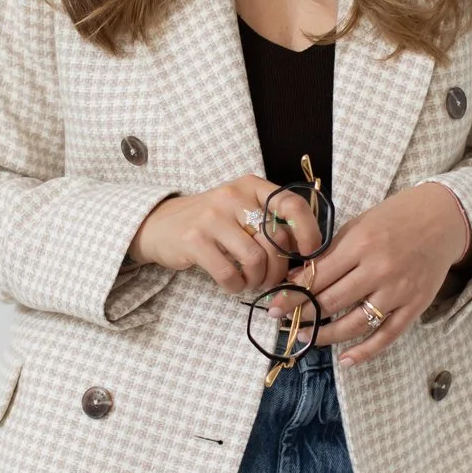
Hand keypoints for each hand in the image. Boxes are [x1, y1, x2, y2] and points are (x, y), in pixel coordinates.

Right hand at [128, 175, 316, 296]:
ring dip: (258, 280)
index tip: (310, 253)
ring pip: (255, 259)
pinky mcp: (195, 241)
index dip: (309, 231)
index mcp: (251, 186)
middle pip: (275, 240)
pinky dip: (236, 286)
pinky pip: (229, 273)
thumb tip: (305, 253)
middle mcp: (233, 196)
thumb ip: (269, 222)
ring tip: (250, 281)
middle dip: (279, 269)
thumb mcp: (241, 209)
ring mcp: (212, 218)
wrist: (161, 224)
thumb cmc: (210, 222)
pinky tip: (232, 283)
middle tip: (270, 279)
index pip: (291, 204)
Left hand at [272, 181, 471, 367]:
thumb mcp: (359, 225)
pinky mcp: (415, 306)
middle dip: (303, 316)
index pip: (318, 278)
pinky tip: (346, 359)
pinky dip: (365, 351)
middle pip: (332, 302)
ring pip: (355, 324)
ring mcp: (398, 291)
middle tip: (284, 323)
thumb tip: (297, 279)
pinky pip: (386, 336)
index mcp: (361, 244)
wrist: (443, 219)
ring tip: (306, 339)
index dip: (293, 295)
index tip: (275, 305)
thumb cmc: (396, 218)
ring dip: (326, 336)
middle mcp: (379, 270)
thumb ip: (330, 253)